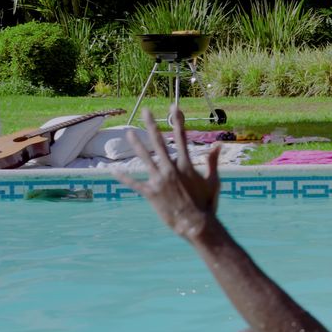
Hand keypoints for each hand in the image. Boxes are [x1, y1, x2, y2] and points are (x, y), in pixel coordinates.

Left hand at [113, 105, 220, 239]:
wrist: (195, 224)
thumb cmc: (207, 203)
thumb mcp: (213, 180)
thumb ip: (212, 161)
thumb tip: (218, 145)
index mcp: (186, 164)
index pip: (182, 137)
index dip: (178, 121)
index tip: (174, 107)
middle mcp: (170, 169)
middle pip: (159, 142)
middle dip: (152, 125)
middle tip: (145, 111)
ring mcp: (159, 180)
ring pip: (145, 158)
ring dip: (136, 144)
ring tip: (129, 133)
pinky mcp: (150, 193)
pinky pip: (134, 183)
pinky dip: (124, 177)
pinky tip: (113, 170)